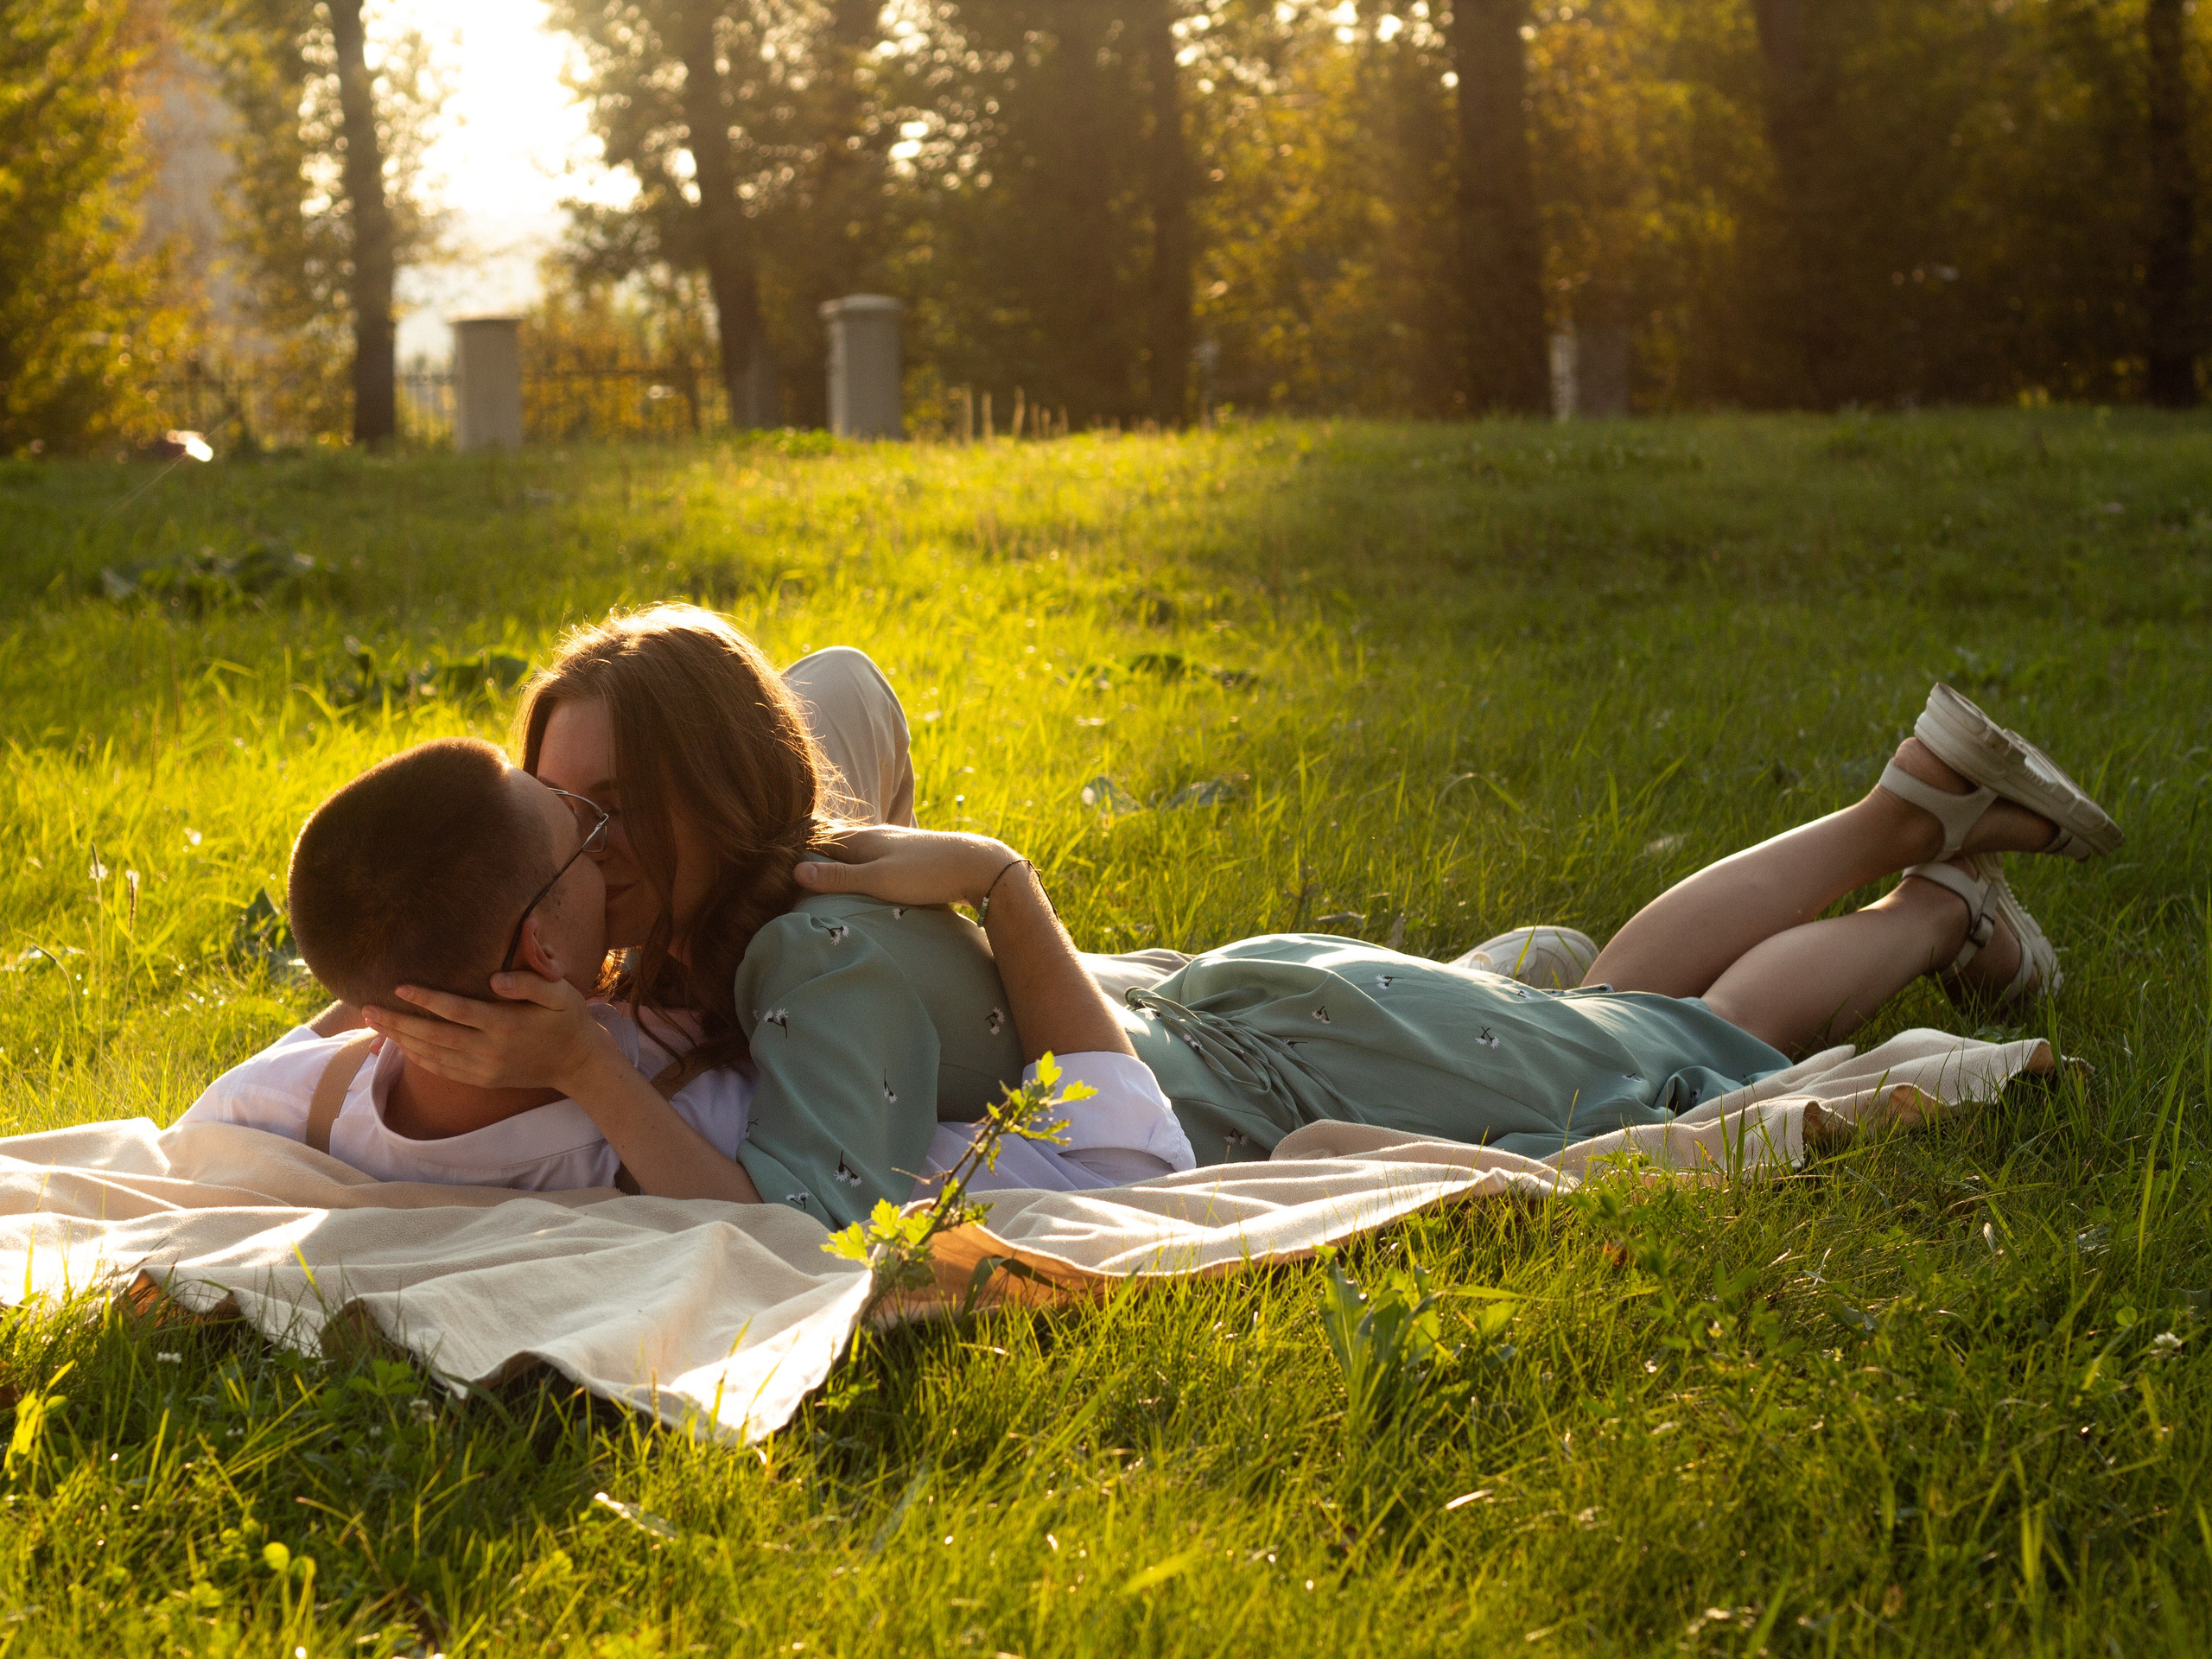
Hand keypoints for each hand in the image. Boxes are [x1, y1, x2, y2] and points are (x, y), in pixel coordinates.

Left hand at [362, 971, 616, 1094]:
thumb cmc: (567, 1019)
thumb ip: (530, 981)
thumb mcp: (559, 992)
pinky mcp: (482, 1080)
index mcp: (507, 1025)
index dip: (426, 1000)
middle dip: (398, 1022)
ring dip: (400, 1040)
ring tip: (373, 1023)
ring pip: (432, 1055)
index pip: (458, 1011)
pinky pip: (442, 1070)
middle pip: (434, 1036)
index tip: (398, 987)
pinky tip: (400, 1044)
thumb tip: (495, 980)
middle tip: (366, 1008)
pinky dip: (417, 1057)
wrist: (577, 1062)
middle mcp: (490, 1050)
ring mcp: (484, 1069)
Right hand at [793, 825, 1020, 909]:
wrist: (977, 865)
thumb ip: (838, 877)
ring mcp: (888, 845)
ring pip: (849, 851)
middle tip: (777, 871)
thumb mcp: (878, 880)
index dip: (791, 847)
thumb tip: (794, 870)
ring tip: (809, 877)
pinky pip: (866, 859)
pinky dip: (852, 867)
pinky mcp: (903, 857)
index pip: (813, 836)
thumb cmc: (927, 873)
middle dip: (807, 853)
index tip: (766, 861)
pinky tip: (852, 878)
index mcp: (860, 838)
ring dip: (830, 861)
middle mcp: (871, 836)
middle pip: (829, 842)